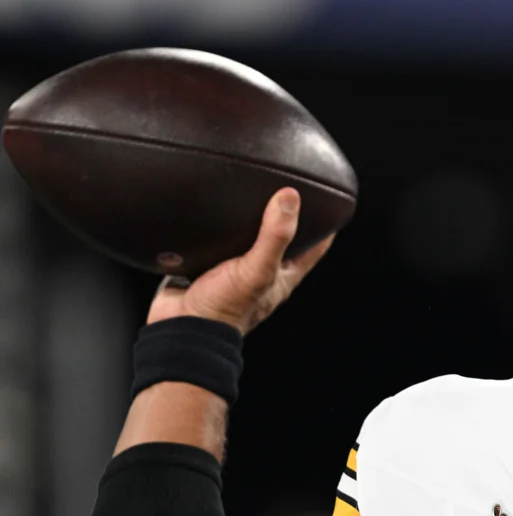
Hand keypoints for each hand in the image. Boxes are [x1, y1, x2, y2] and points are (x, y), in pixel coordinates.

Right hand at [146, 187, 333, 332]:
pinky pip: (217, 239)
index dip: (325, 225)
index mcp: (283, 275)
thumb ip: (276, 236)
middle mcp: (262, 271)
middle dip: (285, 216)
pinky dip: (217, 225)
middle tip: (286, 188)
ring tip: (250, 193)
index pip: (314, 247)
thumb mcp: (257, 270)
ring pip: (248, 237)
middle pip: (282, 239)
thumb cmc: (224, 310)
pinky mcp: (208, 264)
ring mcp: (235, 268)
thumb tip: (290, 198)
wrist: (181, 326)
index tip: (327, 201)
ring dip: (249, 219)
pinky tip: (214, 210)